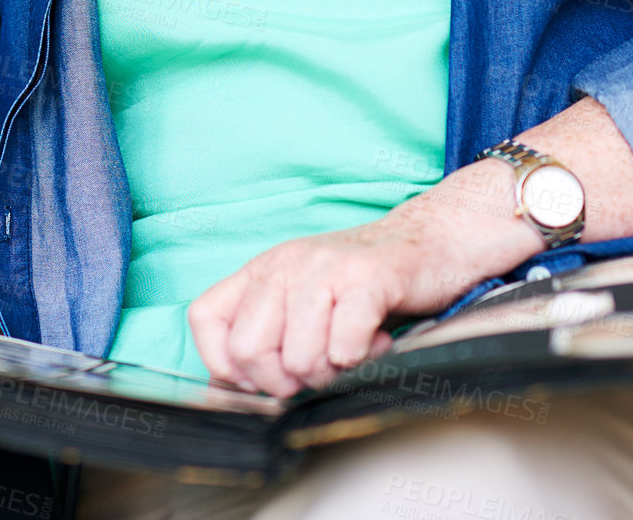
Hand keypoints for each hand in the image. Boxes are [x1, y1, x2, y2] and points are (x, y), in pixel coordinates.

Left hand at [186, 188, 505, 398]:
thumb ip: (264, 336)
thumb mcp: (300, 303)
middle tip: (316, 371)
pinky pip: (343, 347)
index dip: (224, 364)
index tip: (260, 379)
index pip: (204, 318)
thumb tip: (225, 390)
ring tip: (350, 354)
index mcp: (261, 270)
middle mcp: (284, 264)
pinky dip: (360, 361)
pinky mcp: (366, 279)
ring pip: (298, 358)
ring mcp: (323, 268)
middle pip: (247, 350)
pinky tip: (375, 343)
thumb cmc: (361, 286)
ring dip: (329, 374)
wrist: (429, 243)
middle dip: (282, 382)